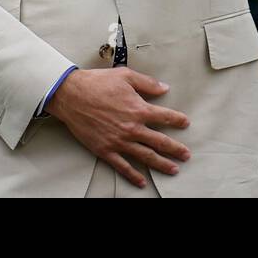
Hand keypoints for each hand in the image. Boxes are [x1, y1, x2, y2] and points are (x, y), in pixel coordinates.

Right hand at [46, 67, 191, 187]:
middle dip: (176, 149)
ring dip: (162, 164)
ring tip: (174, 169)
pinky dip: (133, 175)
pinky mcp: (105, 150)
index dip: (177, 120)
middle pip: (160, 142)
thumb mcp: (125, 76)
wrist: (71, 95)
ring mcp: (119, 141)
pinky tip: (142, 181)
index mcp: (138, 109)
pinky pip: (123, 166)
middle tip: (186, 154)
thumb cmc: (97, 83)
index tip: (185, 123)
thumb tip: (164, 88)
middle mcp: (132, 128)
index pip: (165, 117)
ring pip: (146, 156)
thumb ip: (147, 83)